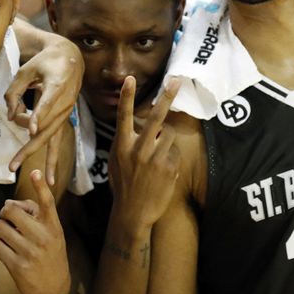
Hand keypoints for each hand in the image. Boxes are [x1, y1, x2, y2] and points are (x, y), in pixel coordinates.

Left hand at [0, 170, 69, 293]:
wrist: (53, 289)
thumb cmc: (50, 254)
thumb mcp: (52, 233)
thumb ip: (35, 216)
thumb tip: (8, 205)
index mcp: (53, 226)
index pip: (47, 202)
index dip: (40, 186)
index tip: (35, 171)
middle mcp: (43, 237)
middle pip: (10, 211)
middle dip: (4, 212)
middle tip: (8, 218)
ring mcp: (30, 252)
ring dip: (0, 230)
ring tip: (9, 237)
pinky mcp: (17, 266)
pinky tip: (7, 251)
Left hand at [6, 33, 83, 180]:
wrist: (70, 59)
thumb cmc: (45, 63)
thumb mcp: (26, 70)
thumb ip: (14, 91)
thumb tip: (10, 116)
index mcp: (56, 85)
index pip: (46, 104)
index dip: (38, 116)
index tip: (31, 129)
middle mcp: (64, 103)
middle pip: (46, 128)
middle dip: (29, 147)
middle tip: (13, 164)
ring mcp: (65, 113)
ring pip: (48, 137)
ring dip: (29, 149)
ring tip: (13, 166)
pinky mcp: (62, 119)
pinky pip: (56, 142)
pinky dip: (52, 160)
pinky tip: (51, 178)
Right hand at [110, 76, 179, 228]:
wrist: (132, 214)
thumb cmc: (123, 186)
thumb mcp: (117, 162)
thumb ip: (127, 143)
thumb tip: (141, 128)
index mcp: (122, 146)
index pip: (123, 116)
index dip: (126, 97)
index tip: (130, 79)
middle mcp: (138, 150)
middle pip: (156, 117)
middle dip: (167, 97)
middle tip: (176, 80)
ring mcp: (155, 159)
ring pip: (169, 135)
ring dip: (167, 139)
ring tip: (159, 154)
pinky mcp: (169, 169)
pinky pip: (175, 153)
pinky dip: (171, 158)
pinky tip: (163, 172)